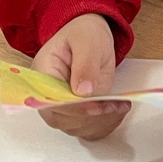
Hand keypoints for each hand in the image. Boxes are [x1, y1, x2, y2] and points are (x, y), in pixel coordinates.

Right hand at [34, 14, 128, 141]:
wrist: (89, 34)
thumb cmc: (84, 33)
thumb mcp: (86, 41)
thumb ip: (85, 64)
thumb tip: (82, 92)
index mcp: (42, 74)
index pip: (51, 101)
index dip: (75, 108)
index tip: (98, 107)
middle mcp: (47, 95)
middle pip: (63, 119)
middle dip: (91, 117)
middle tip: (115, 106)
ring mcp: (62, 106)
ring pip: (77, 128)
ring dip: (101, 122)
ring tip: (120, 106)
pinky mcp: (76, 112)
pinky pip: (87, 128)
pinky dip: (104, 124)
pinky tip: (117, 111)